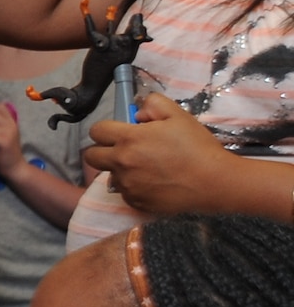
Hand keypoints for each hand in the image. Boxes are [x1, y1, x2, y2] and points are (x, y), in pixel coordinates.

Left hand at [85, 93, 233, 215]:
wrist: (214, 182)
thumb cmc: (197, 147)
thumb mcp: (178, 115)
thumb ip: (153, 105)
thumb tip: (137, 113)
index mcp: (129, 139)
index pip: (97, 131)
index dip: (106, 129)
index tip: (119, 131)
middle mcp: (121, 163)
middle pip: (91, 156)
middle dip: (102, 150)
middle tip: (124, 149)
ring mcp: (126, 184)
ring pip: (110, 174)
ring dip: (121, 169)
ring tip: (148, 166)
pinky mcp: (134, 201)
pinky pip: (125, 191)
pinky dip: (134, 186)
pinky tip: (154, 181)